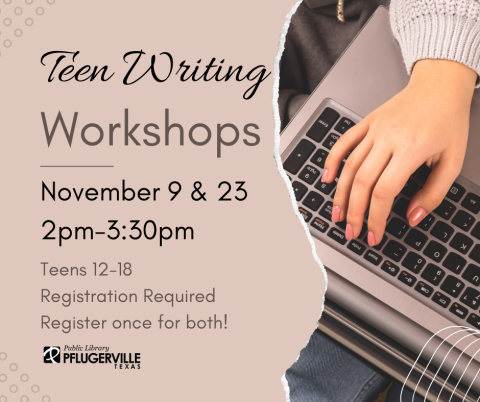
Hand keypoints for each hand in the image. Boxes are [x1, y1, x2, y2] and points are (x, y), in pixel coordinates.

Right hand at [323, 59, 476, 245]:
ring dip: (340, 195)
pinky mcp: (366, 123)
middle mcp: (388, 139)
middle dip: (354, 213)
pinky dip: (331, 161)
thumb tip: (412, 218)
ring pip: (349, 167)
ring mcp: (373, 130)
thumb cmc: (448, 120)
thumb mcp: (453, 161)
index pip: (384, 192)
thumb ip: (433, 193)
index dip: (376, 218)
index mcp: (411, 149)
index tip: (374, 235)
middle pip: (362, 183)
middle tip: (352, 232)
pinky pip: (343, 143)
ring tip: (338, 215)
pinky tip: (326, 178)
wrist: (440, 85)